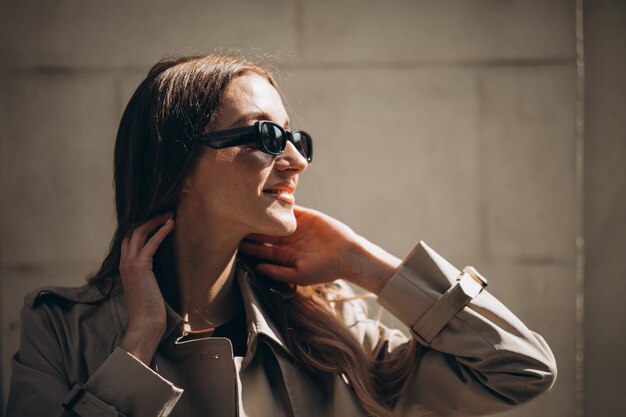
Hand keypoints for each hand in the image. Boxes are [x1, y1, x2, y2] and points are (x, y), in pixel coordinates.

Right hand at [119, 212, 174, 364]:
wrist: (145, 324)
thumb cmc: (149, 309)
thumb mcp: (147, 286)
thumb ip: (148, 273)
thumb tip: (160, 265)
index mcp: (124, 266)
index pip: (129, 239)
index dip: (141, 226)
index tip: (156, 218)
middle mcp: (124, 262)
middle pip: (133, 231)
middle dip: (148, 219)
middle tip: (165, 211)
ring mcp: (130, 264)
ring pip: (140, 232)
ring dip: (155, 221)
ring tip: (169, 214)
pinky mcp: (140, 267)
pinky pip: (151, 242)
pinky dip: (161, 231)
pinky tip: (171, 224)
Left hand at [239, 205, 401, 293]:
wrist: (349, 255)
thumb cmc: (326, 270)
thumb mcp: (299, 276)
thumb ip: (278, 272)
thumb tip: (257, 268)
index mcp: (283, 256)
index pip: (260, 250)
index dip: (247, 246)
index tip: (231, 241)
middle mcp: (286, 241)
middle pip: (262, 233)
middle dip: (248, 228)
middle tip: (232, 221)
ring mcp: (294, 227)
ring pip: (272, 219)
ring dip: (260, 214)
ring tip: (244, 208)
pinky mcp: (304, 215)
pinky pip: (289, 208)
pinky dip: (278, 203)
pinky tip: (265, 199)